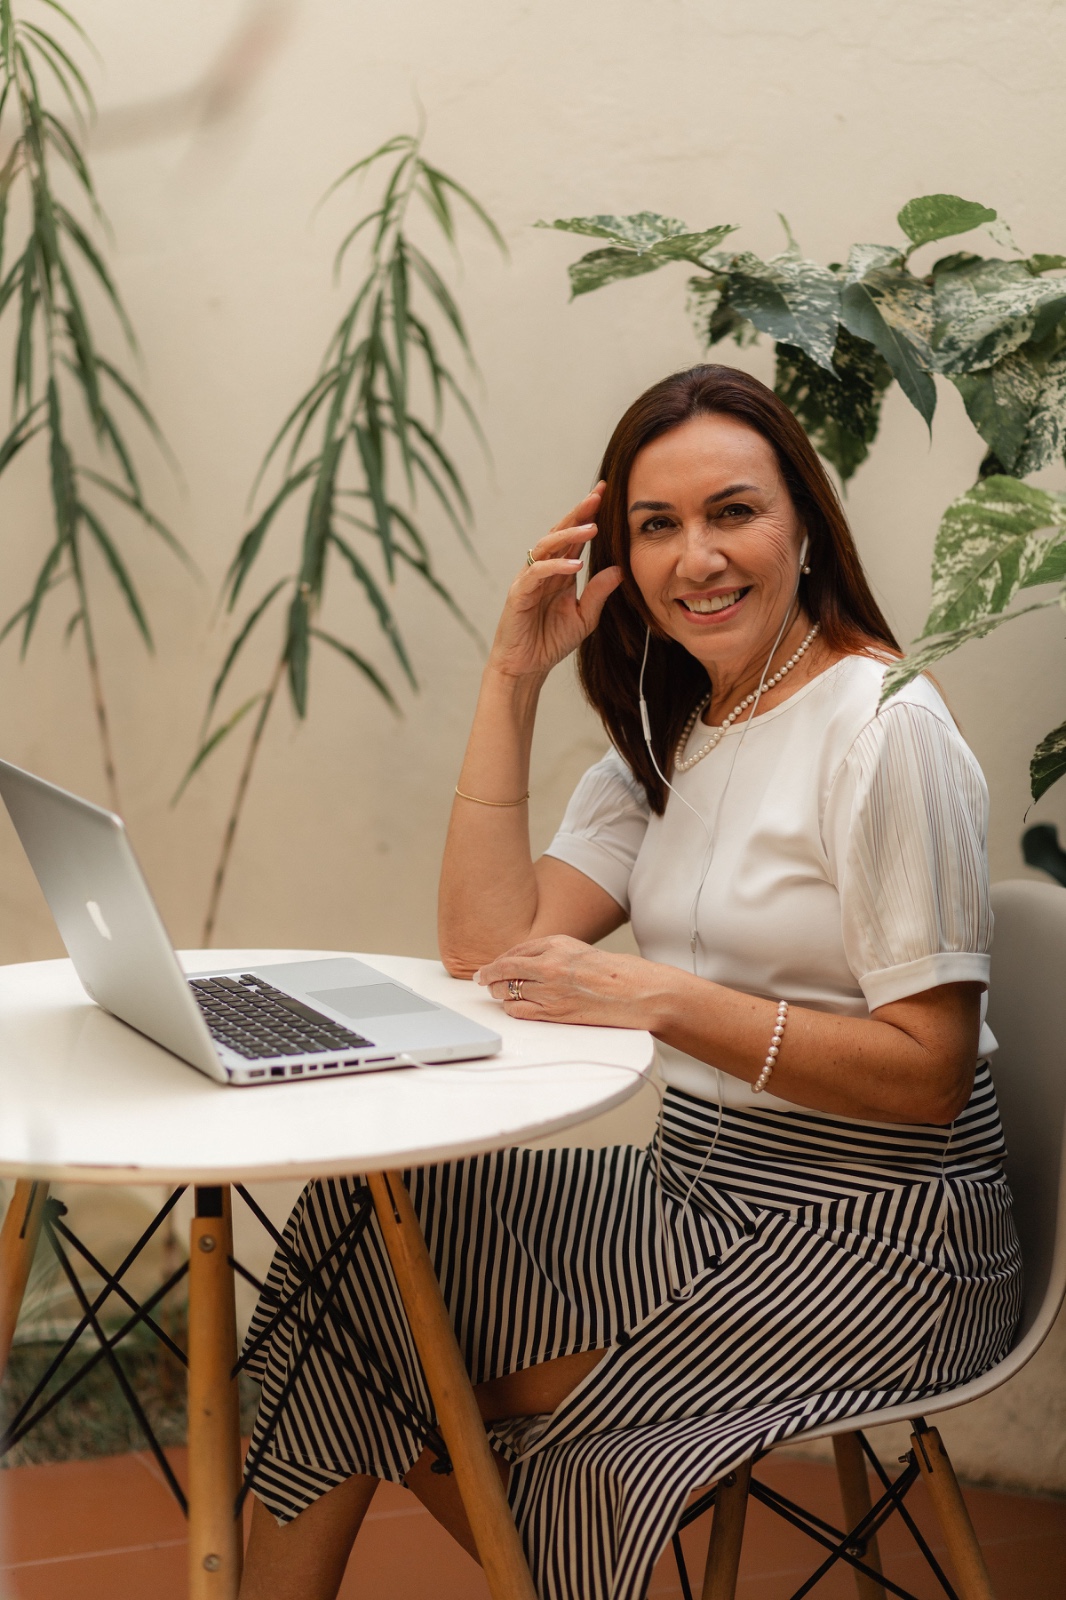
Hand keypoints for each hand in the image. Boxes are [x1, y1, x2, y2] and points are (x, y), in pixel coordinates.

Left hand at [474, 934, 669, 1029]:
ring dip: (499, 993)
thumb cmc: (610, 971)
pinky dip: (511, 1008)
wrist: (633, 992)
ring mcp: (550, 990)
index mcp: (556, 944)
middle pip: (504, 970)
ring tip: (500, 993)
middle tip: (483, 980)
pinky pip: (518, 1010)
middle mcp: (550, 965)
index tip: (487, 968)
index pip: (514, 953)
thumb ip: (547, 952)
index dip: (496, 962)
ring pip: (507, 992)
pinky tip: (514, 1006)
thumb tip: (516, 961)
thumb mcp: (576, 949)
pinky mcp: (554, 1013)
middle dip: (489, 977)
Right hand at [487, 484, 622, 680]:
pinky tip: (576, 565)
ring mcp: (529, 579)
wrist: (526, 668)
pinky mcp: (519, 594)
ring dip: (569, 535)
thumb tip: (620, 569)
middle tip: (598, 495)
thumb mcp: (585, 617)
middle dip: (579, 513)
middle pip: (560, 532)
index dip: (588, 515)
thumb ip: (599, 593)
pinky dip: (556, 567)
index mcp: (560, 572)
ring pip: (547, 547)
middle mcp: (543, 570)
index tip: (605, 495)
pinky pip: (537, 573)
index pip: (575, 538)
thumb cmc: (550, 642)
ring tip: (592, 527)